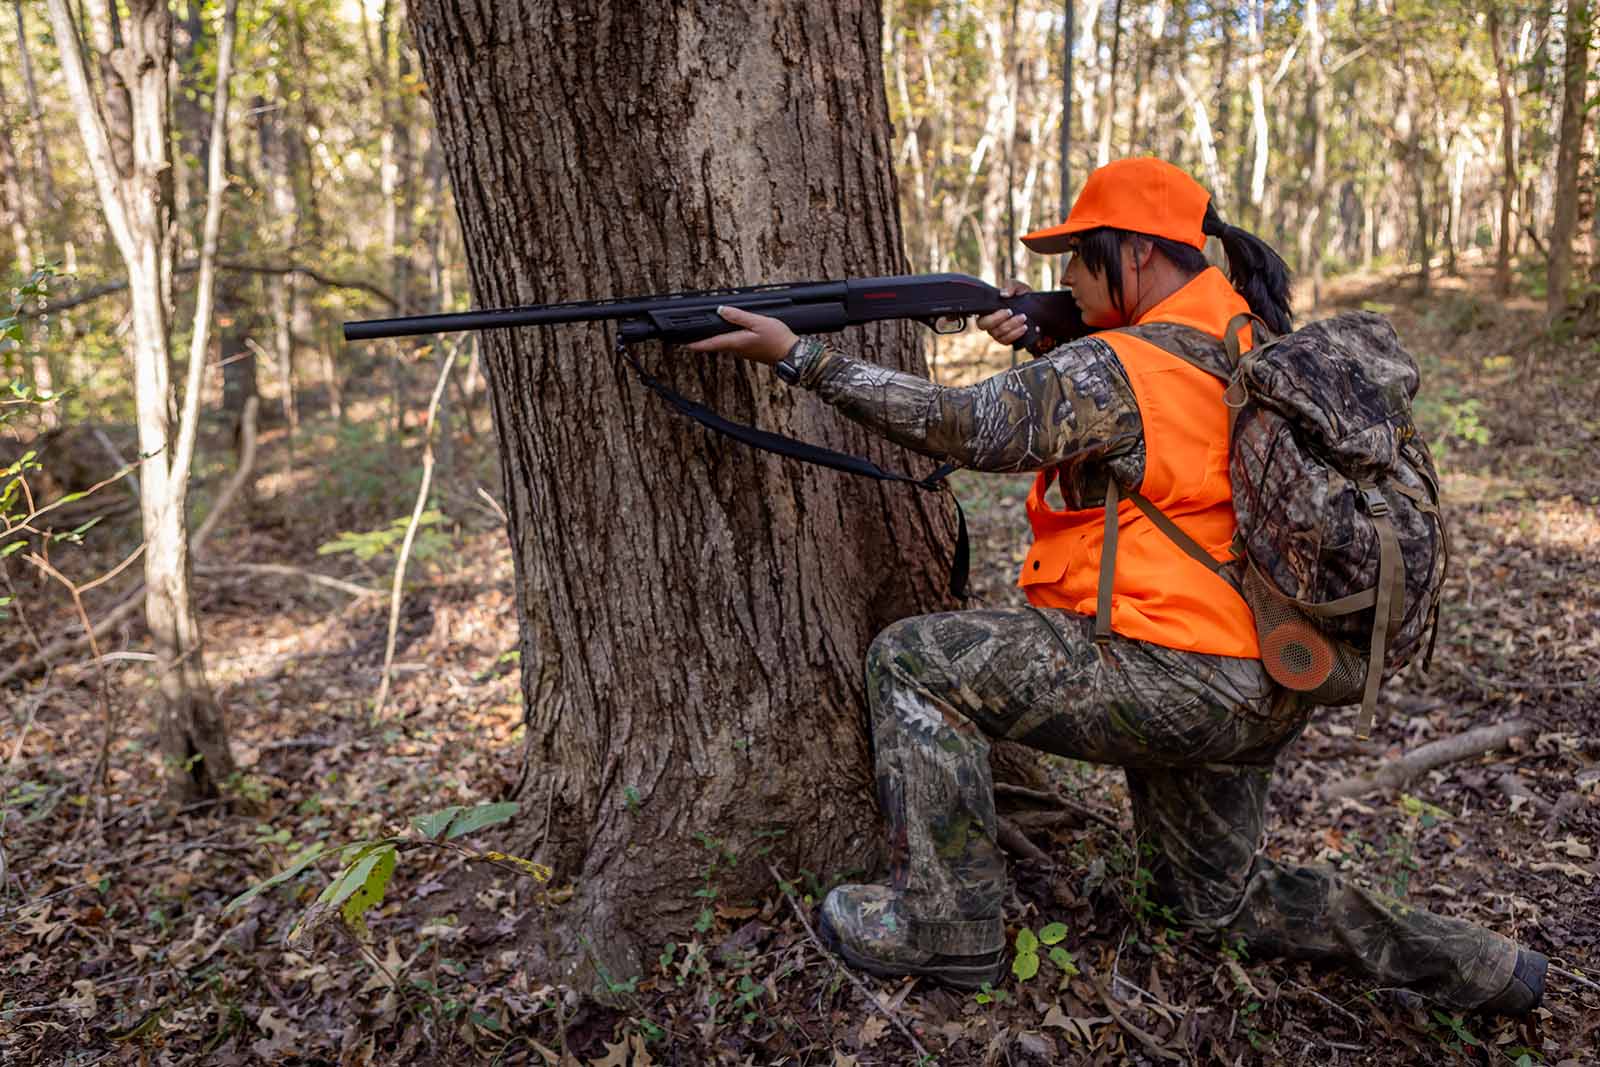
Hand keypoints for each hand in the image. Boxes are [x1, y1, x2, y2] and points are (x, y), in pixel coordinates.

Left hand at [684, 306, 799, 365]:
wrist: (792, 353)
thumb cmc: (778, 339)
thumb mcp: (758, 322)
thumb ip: (739, 316)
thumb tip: (722, 310)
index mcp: (736, 342)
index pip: (711, 343)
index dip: (696, 343)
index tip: (684, 344)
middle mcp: (737, 350)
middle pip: (715, 345)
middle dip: (703, 342)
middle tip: (690, 338)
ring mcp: (743, 352)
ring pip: (724, 345)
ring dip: (713, 341)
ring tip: (704, 336)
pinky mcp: (750, 351)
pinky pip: (733, 345)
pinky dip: (725, 340)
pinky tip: (726, 335)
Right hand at [975, 280, 1031, 346]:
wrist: (1034, 307)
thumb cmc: (1021, 296)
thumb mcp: (1018, 287)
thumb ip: (1010, 286)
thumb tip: (1003, 294)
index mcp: (987, 311)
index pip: (981, 318)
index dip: (993, 317)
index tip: (1009, 310)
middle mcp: (989, 324)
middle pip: (987, 327)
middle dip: (1003, 322)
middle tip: (1019, 315)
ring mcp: (996, 333)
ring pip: (998, 334)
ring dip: (1013, 327)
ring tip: (1024, 318)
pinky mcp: (1005, 340)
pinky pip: (1006, 341)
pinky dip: (1016, 334)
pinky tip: (1025, 328)